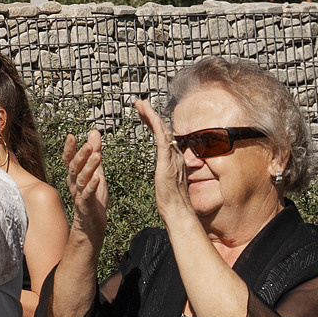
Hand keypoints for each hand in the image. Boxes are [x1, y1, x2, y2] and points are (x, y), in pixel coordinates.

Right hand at [61, 129, 108, 246]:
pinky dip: (92, 186)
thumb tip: (94, 132)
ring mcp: (79, 195)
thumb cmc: (93, 198)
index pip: (69, 160)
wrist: (91, 225)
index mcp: (75, 176)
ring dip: (88, 168)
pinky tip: (98, 179)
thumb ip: (95, 152)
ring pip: (82, 180)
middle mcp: (74, 184)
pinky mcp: (86, 206)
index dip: (69, 149)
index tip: (72, 136)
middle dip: (80, 156)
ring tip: (96, 157)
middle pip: (74, 168)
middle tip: (88, 145)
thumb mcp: (96, 171)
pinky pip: (88, 195)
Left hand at [137, 98, 191, 224]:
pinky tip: (149, 116)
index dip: (153, 122)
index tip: (143, 112)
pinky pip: (161, 139)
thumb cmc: (171, 201)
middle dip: (151, 114)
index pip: (163, 135)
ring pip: (162, 131)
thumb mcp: (167, 181)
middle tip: (139, 103)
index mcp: (173, 159)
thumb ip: (167, 170)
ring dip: (151, 115)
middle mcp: (175, 155)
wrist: (178, 213)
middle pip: (162, 129)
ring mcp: (172, 158)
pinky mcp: (167, 163)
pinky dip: (155, 126)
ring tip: (140, 104)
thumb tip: (166, 167)